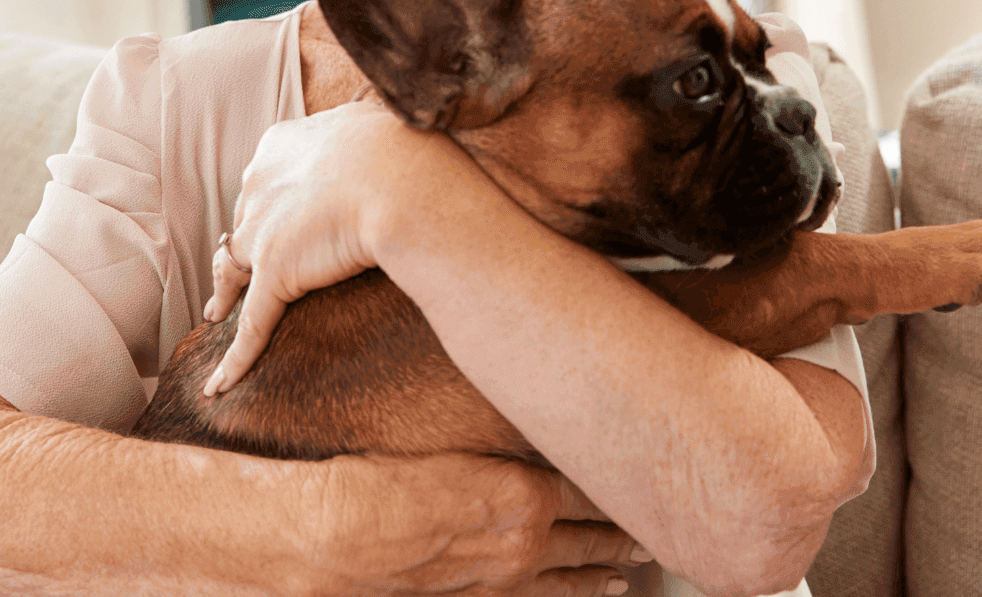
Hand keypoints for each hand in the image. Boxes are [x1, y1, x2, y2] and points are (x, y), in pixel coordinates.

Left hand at [202, 101, 441, 394]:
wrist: (404, 181)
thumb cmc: (402, 149)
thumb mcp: (371, 120)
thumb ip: (354, 128)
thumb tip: (367, 121)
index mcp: (279, 145)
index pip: (263, 180)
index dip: (269, 202)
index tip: (277, 214)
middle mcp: (259, 185)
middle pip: (244, 223)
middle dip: (246, 245)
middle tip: (249, 264)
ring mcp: (262, 232)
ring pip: (233, 270)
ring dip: (224, 294)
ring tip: (216, 312)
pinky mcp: (276, 274)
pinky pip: (251, 328)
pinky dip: (234, 361)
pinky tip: (218, 385)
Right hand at [314, 452, 652, 595]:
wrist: (325, 543)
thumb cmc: (373, 482)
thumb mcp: (446, 445)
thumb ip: (496, 440)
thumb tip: (533, 404)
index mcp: (522, 496)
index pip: (590, 485)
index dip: (619, 479)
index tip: (645, 469)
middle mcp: (523, 546)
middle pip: (591, 535)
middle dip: (624, 529)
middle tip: (656, 521)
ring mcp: (503, 583)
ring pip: (573, 577)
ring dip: (608, 567)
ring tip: (637, 563)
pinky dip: (575, 595)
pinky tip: (596, 593)